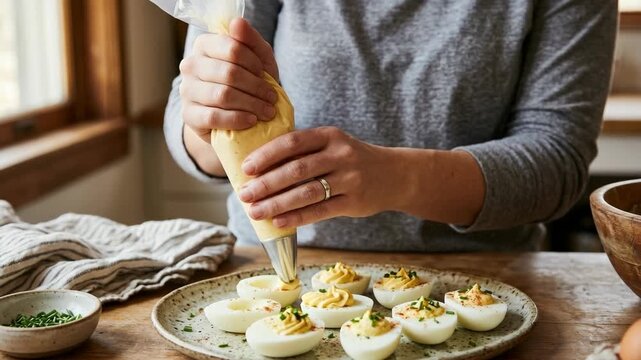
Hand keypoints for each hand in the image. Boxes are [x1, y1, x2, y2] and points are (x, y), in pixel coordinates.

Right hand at [179, 18, 279, 142]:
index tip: (264, 74)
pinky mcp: (188, 115)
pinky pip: (213, 116)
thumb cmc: (248, 83)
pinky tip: (251, 120)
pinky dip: (237, 119)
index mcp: (204, 45)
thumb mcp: (257, 59)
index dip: (253, 63)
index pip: (232, 48)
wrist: (235, 117)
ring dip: (251, 105)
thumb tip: (237, 22)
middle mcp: (190, 65)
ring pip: (222, 95)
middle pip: (229, 73)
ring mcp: (187, 90)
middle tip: (271, 98)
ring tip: (267, 112)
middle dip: (256, 87)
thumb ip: (251, 40)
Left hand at [237, 127, 401, 227]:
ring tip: (255, 212)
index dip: (267, 155)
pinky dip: (297, 218)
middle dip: (266, 183)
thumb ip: (304, 151)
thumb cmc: (352, 160)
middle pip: (297, 169)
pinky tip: (278, 222)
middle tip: (244, 194)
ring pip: (307, 193)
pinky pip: (320, 211)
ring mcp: (350, 179)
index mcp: (330, 136)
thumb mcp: (333, 145)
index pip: (293, 143)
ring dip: (277, 204)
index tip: (246, 168)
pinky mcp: (354, 202)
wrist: (395, 175)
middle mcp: (340, 155)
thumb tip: (259, 168)